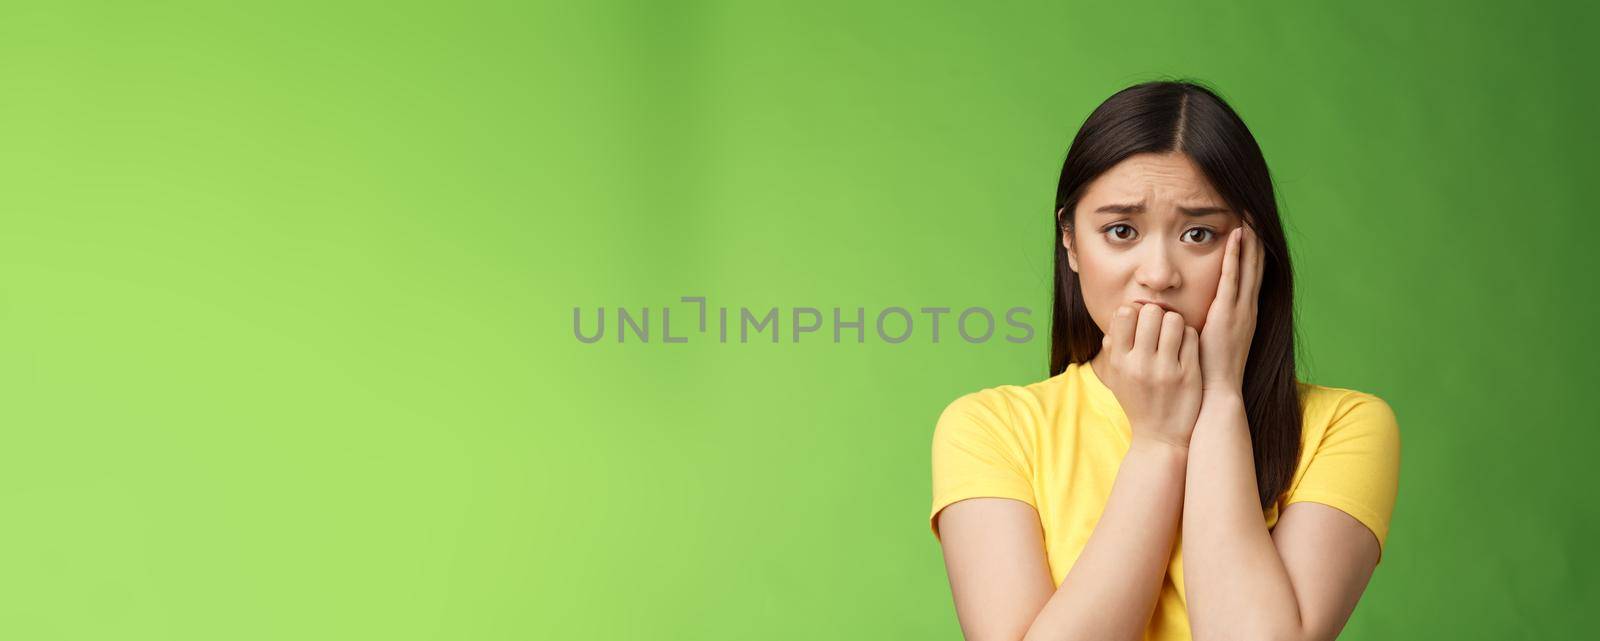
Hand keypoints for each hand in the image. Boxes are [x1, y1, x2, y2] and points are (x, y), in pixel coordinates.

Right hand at [1097, 302, 1202, 449]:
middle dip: (1157, 315)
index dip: (1134, 312)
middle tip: (1160, 327)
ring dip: (1175, 323)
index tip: (1140, 323)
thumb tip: (1118, 315)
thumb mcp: (1117, 377)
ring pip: (1174, 320)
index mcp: (1119, 362)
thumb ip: (1113, 347)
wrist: (1160, 437)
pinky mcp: (1188, 375)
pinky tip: (1185, 347)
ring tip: (1174, 335)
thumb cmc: (1138, 401)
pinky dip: (1189, 336)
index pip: (1124, 313)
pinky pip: (1191, 336)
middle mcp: (1140, 365)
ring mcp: (1166, 370)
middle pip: (1150, 312)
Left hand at [1199, 225, 1264, 396]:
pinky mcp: (1229, 313)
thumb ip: (1208, 323)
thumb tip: (1193, 313)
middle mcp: (1248, 309)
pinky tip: (1236, 237)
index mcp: (1244, 315)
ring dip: (1250, 240)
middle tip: (1255, 212)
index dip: (1252, 252)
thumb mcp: (1211, 341)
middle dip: (1257, 239)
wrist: (1218, 392)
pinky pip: (1233, 278)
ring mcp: (1241, 310)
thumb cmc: (1209, 372)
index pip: (1250, 277)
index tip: (1250, 229)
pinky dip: (1236, 256)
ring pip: (1249, 267)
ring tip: (1249, 215)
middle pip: (1256, 266)